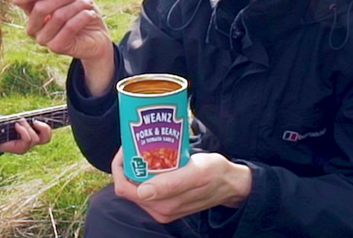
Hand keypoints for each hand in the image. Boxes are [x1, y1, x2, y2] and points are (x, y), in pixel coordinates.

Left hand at [0, 119, 51, 153]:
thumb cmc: (3, 128)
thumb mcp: (14, 120)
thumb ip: (22, 119)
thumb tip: (26, 114)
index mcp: (33, 135)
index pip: (46, 135)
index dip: (47, 128)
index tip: (37, 119)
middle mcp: (32, 143)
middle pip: (46, 138)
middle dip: (44, 128)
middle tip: (35, 121)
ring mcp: (27, 147)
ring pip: (35, 138)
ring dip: (27, 127)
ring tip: (19, 122)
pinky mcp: (21, 150)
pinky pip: (27, 139)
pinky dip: (23, 130)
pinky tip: (16, 126)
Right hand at [11, 0, 115, 92]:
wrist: (97, 35)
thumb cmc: (80, 9)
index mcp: (31, 9)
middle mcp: (33, 25)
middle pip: (40, 7)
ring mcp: (43, 38)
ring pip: (57, 16)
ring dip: (77, 5)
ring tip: (88, 3)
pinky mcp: (56, 47)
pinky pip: (69, 27)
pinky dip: (82, 16)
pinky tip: (90, 14)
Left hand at [110, 148, 251, 222]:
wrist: (232, 183)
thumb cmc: (215, 173)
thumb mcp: (196, 173)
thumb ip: (171, 184)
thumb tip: (143, 192)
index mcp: (162, 205)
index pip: (124, 188)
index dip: (120, 166)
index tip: (128, 146)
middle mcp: (159, 210)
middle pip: (128, 186)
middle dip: (128, 164)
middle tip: (135, 143)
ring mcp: (163, 208)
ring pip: (136, 186)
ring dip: (137, 167)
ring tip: (143, 148)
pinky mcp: (167, 203)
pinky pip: (147, 187)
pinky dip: (146, 172)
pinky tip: (154, 159)